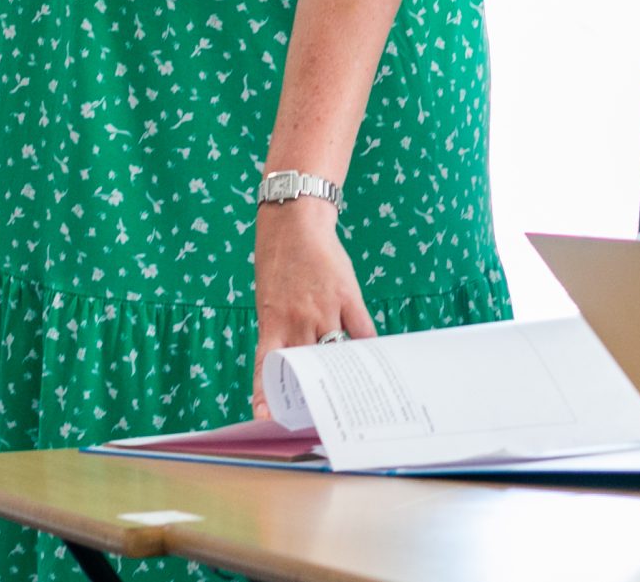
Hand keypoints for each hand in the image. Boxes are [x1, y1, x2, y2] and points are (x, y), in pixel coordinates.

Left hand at [251, 199, 375, 417]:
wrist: (295, 223)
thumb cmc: (278, 263)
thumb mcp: (268, 301)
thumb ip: (279, 330)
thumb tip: (293, 362)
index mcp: (271, 322)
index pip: (267, 366)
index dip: (265, 393)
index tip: (265, 416)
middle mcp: (297, 320)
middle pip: (306, 366)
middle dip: (311, 389)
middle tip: (318, 408)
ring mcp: (324, 309)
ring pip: (336, 352)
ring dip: (343, 372)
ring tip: (352, 390)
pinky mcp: (347, 296)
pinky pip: (362, 331)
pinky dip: (367, 348)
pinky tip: (374, 360)